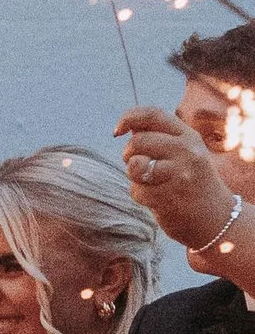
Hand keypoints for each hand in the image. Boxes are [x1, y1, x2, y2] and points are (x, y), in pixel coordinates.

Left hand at [115, 103, 241, 254]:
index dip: (128, 118)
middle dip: (128, 154)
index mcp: (189, 137)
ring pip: (135, 165)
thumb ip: (160, 138)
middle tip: (138, 166)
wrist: (216, 219)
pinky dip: (140, 196)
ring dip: (133, 177)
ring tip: (150, 183)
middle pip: (138, 141)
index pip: (153, 114)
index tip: (117, 131)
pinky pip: (137, 191)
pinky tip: (158, 200)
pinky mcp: (170, 196)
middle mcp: (187, 151)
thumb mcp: (185, 153)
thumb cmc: (192, 183)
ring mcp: (180, 174)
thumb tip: (129, 125)